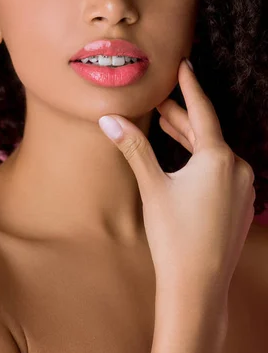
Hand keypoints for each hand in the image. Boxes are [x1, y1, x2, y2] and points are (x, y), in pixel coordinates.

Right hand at [98, 58, 255, 293]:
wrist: (198, 286)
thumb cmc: (174, 236)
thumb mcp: (152, 186)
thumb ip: (134, 148)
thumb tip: (108, 119)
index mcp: (218, 158)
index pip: (202, 111)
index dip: (190, 87)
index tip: (184, 66)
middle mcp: (238, 169)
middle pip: (206, 133)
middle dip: (181, 117)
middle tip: (160, 102)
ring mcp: (243, 190)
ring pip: (213, 154)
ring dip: (190, 141)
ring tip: (168, 127)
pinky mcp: (241, 207)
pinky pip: (222, 173)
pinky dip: (202, 162)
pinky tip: (186, 165)